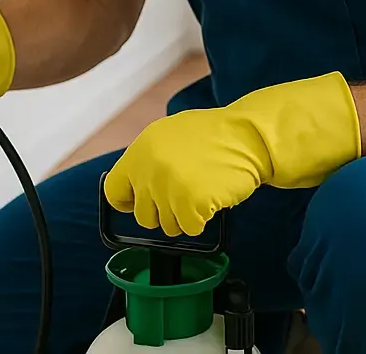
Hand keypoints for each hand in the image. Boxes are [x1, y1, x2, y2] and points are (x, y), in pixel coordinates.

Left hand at [103, 71, 361, 236]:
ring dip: (184, 217)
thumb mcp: (172, 135)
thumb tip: (136, 186)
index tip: (145, 201)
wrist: (250, 136)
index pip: (115, 190)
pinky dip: (202, 220)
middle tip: (186, 194)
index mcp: (140, 151)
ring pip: (166, 226)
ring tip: (203, 193)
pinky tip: (213, 199)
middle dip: (164, 211)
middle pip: (144, 215)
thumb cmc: (216, 135)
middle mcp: (149, 171)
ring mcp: (169, 189)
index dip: (130, 200)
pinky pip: (189, 229)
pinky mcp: (190, 205)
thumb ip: (149, 159)